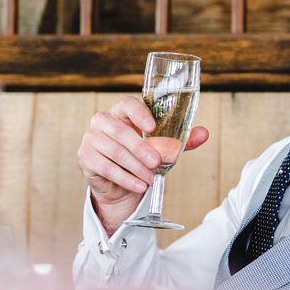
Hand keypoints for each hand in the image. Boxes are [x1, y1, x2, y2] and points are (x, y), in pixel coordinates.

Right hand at [78, 94, 210, 234]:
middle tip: (158, 162)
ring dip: (135, 166)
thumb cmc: (142, 156)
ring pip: (114, 151)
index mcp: (122, 112)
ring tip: (151, 178)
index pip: (127, 104)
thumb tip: (204, 133)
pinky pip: (105, 167)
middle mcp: (102, 121)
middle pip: (119, 130)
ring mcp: (91, 138)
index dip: (139, 113)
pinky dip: (125, 178)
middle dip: (141, 148)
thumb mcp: (163, 147)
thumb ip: (182, 139)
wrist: (121, 180)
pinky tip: (139, 185)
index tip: (153, 127)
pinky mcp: (85, 157)